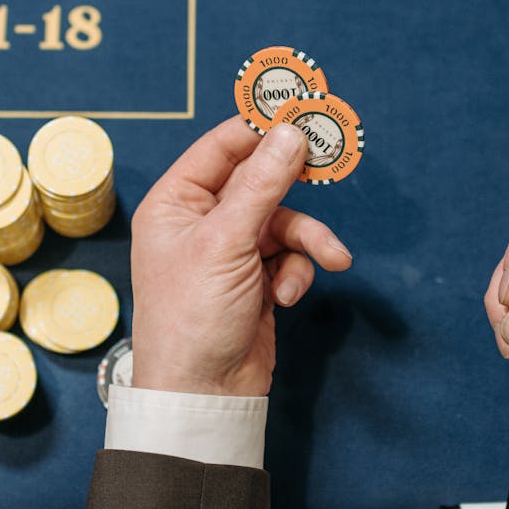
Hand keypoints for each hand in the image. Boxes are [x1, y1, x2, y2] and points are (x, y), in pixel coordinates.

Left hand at [130, 118, 352, 396]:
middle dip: (295, 187)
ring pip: (284, 222)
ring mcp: (229, 250)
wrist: (204, 394)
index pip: (223, 146)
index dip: (263, 129)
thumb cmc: (192, 318)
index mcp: (176, 202)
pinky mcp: (255, 279)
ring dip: (307, 242)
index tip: (304, 114)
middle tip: (333, 161)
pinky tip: (286, 298)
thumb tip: (290, 132)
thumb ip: (262, 184)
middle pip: (261, 180)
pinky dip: (297, 273)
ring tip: (330, 259)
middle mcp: (201, 221)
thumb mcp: (227, 242)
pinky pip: (289, 257)